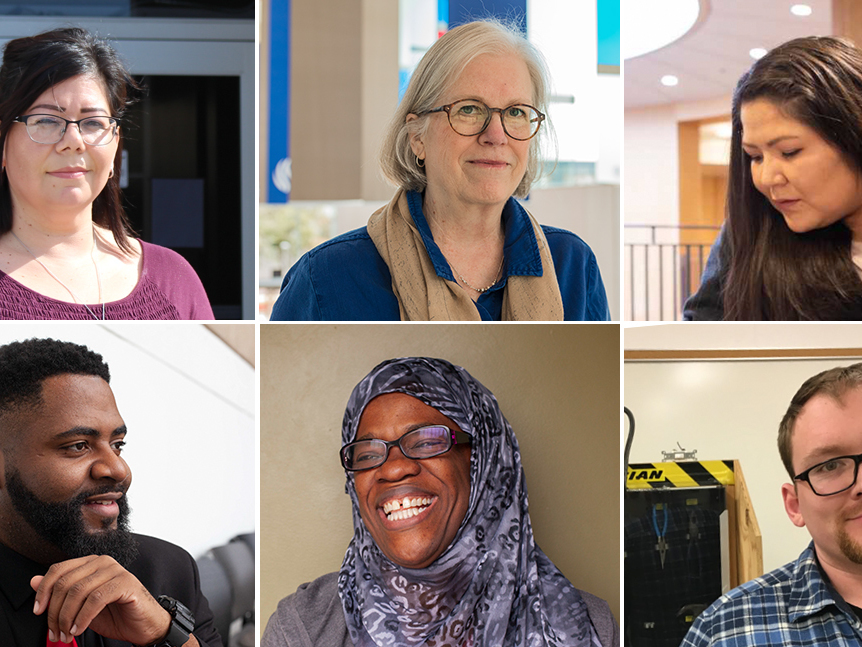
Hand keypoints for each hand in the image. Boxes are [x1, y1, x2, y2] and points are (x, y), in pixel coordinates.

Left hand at [31, 555, 171, 644]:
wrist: (143, 625)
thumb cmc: (115, 614)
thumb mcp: (80, 606)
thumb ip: (59, 592)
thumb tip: (34, 581)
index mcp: (90, 563)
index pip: (58, 570)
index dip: (43, 591)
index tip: (38, 612)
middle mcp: (102, 562)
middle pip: (65, 583)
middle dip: (55, 612)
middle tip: (55, 632)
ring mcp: (115, 570)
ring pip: (78, 591)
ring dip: (67, 618)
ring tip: (67, 634)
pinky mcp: (125, 583)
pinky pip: (96, 599)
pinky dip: (83, 617)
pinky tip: (80, 628)